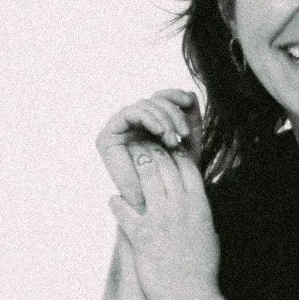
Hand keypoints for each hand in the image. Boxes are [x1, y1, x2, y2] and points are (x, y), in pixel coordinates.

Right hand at [97, 89, 203, 207]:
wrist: (161, 206)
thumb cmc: (175, 178)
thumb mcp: (189, 143)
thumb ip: (190, 119)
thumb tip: (190, 93)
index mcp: (151, 123)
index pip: (162, 98)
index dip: (176, 96)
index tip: (189, 105)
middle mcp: (134, 124)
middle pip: (154, 100)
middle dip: (172, 113)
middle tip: (182, 133)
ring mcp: (120, 129)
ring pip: (144, 105)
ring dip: (162, 118)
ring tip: (172, 139)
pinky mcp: (108, 135)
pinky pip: (130, 113)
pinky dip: (148, 118)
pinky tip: (160, 131)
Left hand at [108, 145, 219, 299]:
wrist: (191, 297)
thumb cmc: (202, 270)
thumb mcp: (208, 233)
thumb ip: (199, 213)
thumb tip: (195, 201)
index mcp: (199, 205)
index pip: (186, 166)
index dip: (174, 152)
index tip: (165, 145)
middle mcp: (180, 206)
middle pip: (164, 165)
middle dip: (151, 150)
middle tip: (141, 142)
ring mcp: (159, 219)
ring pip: (145, 177)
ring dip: (135, 165)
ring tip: (127, 158)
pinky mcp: (141, 235)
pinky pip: (124, 211)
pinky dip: (116, 204)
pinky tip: (112, 201)